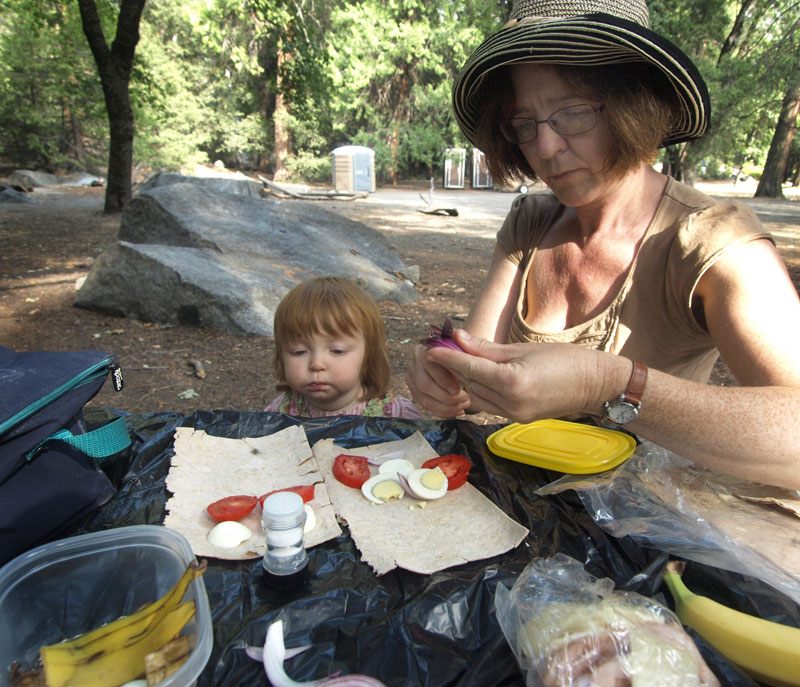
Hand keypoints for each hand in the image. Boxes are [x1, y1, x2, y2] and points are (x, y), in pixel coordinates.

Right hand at [405, 343, 471, 416]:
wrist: (466, 361)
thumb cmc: (472, 354)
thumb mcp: (476, 349)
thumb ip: (471, 343)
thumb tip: (459, 334)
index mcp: (427, 346)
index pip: (427, 361)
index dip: (442, 377)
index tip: (458, 388)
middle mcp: (416, 360)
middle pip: (423, 384)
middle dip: (445, 396)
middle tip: (465, 400)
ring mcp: (414, 376)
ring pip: (423, 398)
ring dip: (445, 406)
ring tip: (463, 406)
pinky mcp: (417, 390)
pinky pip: (425, 405)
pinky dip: (442, 411)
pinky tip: (457, 410)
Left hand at [426, 330, 619, 422]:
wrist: (594, 385)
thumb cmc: (564, 360)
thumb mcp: (523, 349)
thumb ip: (487, 349)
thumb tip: (458, 339)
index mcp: (513, 382)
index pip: (469, 369)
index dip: (448, 358)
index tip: (431, 349)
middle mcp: (510, 404)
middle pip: (469, 385)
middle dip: (455, 368)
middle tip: (445, 350)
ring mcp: (513, 415)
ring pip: (476, 397)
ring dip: (467, 381)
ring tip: (460, 362)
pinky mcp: (517, 419)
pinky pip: (489, 405)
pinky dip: (480, 391)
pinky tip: (479, 377)